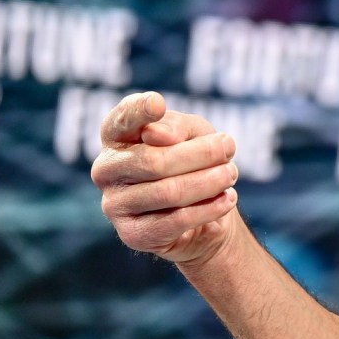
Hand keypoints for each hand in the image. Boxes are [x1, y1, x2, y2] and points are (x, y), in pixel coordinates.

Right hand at [92, 91, 241, 266]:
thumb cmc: (193, 159)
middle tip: (229, 149)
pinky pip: (176, 221)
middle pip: (154, 161)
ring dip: (210, 181)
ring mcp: (115, 205)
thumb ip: (177, 126)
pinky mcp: (133, 234)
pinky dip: (209, 208)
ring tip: (230, 174)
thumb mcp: (194, 132)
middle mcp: (107, 170)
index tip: (158, 104)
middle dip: (201, 154)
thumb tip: (158, 134)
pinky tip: (228, 198)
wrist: (204, 211)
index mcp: (117, 137)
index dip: (137, 112)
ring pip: (169, 192)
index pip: (119, 121)